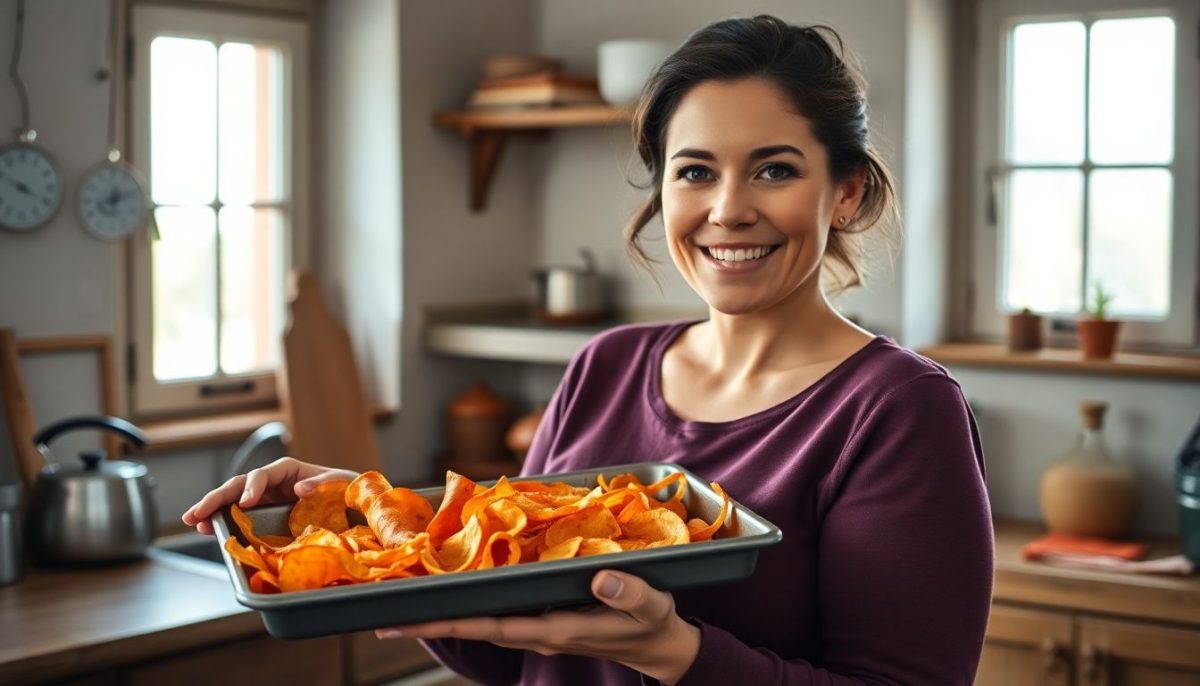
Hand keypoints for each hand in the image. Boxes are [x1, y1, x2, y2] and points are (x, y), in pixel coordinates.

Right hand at [181, 457, 357, 534]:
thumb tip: (300, 488)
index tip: (246, 502)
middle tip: (198, 512)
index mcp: (289, 470)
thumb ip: (323, 483)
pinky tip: (206, 529)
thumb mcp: (341, 484)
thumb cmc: (347, 492)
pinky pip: (239, 516)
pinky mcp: (264, 516)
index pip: (265, 473)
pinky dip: (222, 520)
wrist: (353, 508)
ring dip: (212, 508)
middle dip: (217, 497)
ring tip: (194, 521)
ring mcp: (266, 499)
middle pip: (240, 485)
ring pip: (233, 499)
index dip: (253, 486)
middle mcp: (273, 483)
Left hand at [377, 570, 700, 683]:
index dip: (449, 624)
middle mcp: (537, 633)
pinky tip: (456, 593)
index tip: (408, 622)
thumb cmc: (654, 624)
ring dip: (445, 616)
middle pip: (473, 628)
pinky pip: (498, 614)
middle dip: (430, 622)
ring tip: (406, 605)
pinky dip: (472, 605)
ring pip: (482, 622)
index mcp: (555, 630)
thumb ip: (629, 594)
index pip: (491, 627)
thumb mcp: (651, 607)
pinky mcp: (544, 621)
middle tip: (382, 615)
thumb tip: (604, 579)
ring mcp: (538, 629)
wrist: (660, 648)